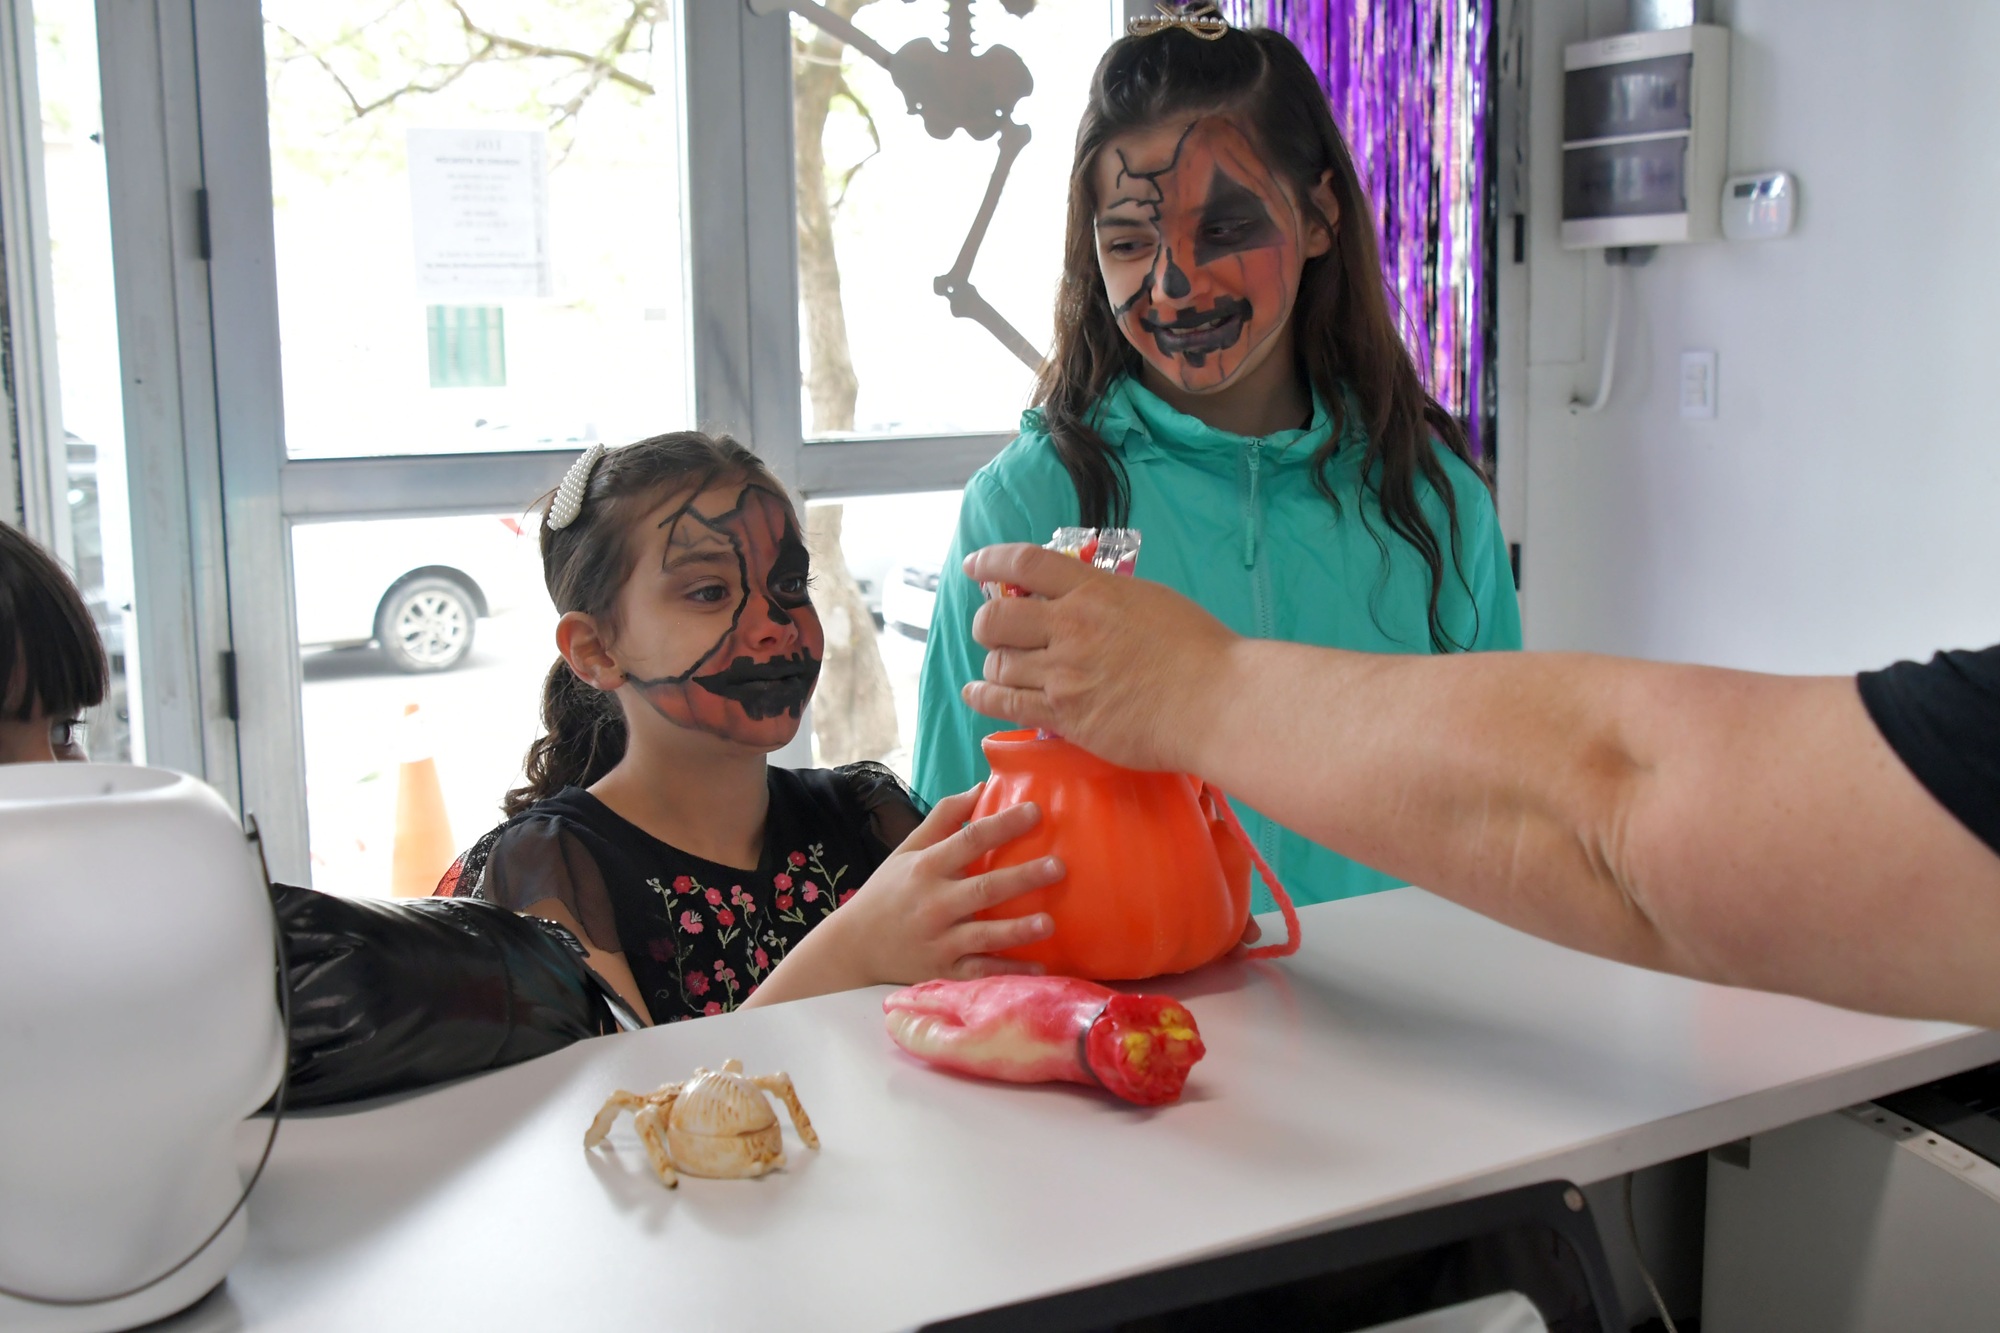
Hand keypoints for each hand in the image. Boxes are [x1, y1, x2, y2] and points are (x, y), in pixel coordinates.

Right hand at [794, 787, 1062, 992]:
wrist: (853, 946)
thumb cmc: (887, 893)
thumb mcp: (907, 850)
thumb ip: (943, 819)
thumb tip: (980, 787)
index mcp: (926, 868)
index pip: (969, 841)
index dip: (1002, 825)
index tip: (1036, 811)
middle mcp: (934, 903)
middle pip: (984, 888)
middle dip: (1022, 878)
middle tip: (1058, 866)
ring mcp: (939, 940)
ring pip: (984, 935)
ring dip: (1017, 929)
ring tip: (1049, 922)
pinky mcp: (943, 970)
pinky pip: (980, 971)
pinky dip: (1008, 971)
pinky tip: (1038, 968)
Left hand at [961, 544, 1242, 772]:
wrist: (1214, 701)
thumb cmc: (1200, 650)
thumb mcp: (1151, 600)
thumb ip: (1108, 597)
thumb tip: (1083, 600)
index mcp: (1093, 591)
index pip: (1024, 563)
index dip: (990, 561)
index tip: (974, 566)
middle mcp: (1069, 627)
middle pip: (995, 618)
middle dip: (987, 624)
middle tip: (996, 632)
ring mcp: (1063, 674)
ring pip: (998, 664)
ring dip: (996, 664)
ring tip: (1004, 667)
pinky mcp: (1065, 716)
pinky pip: (1005, 703)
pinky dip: (983, 696)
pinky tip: (976, 694)